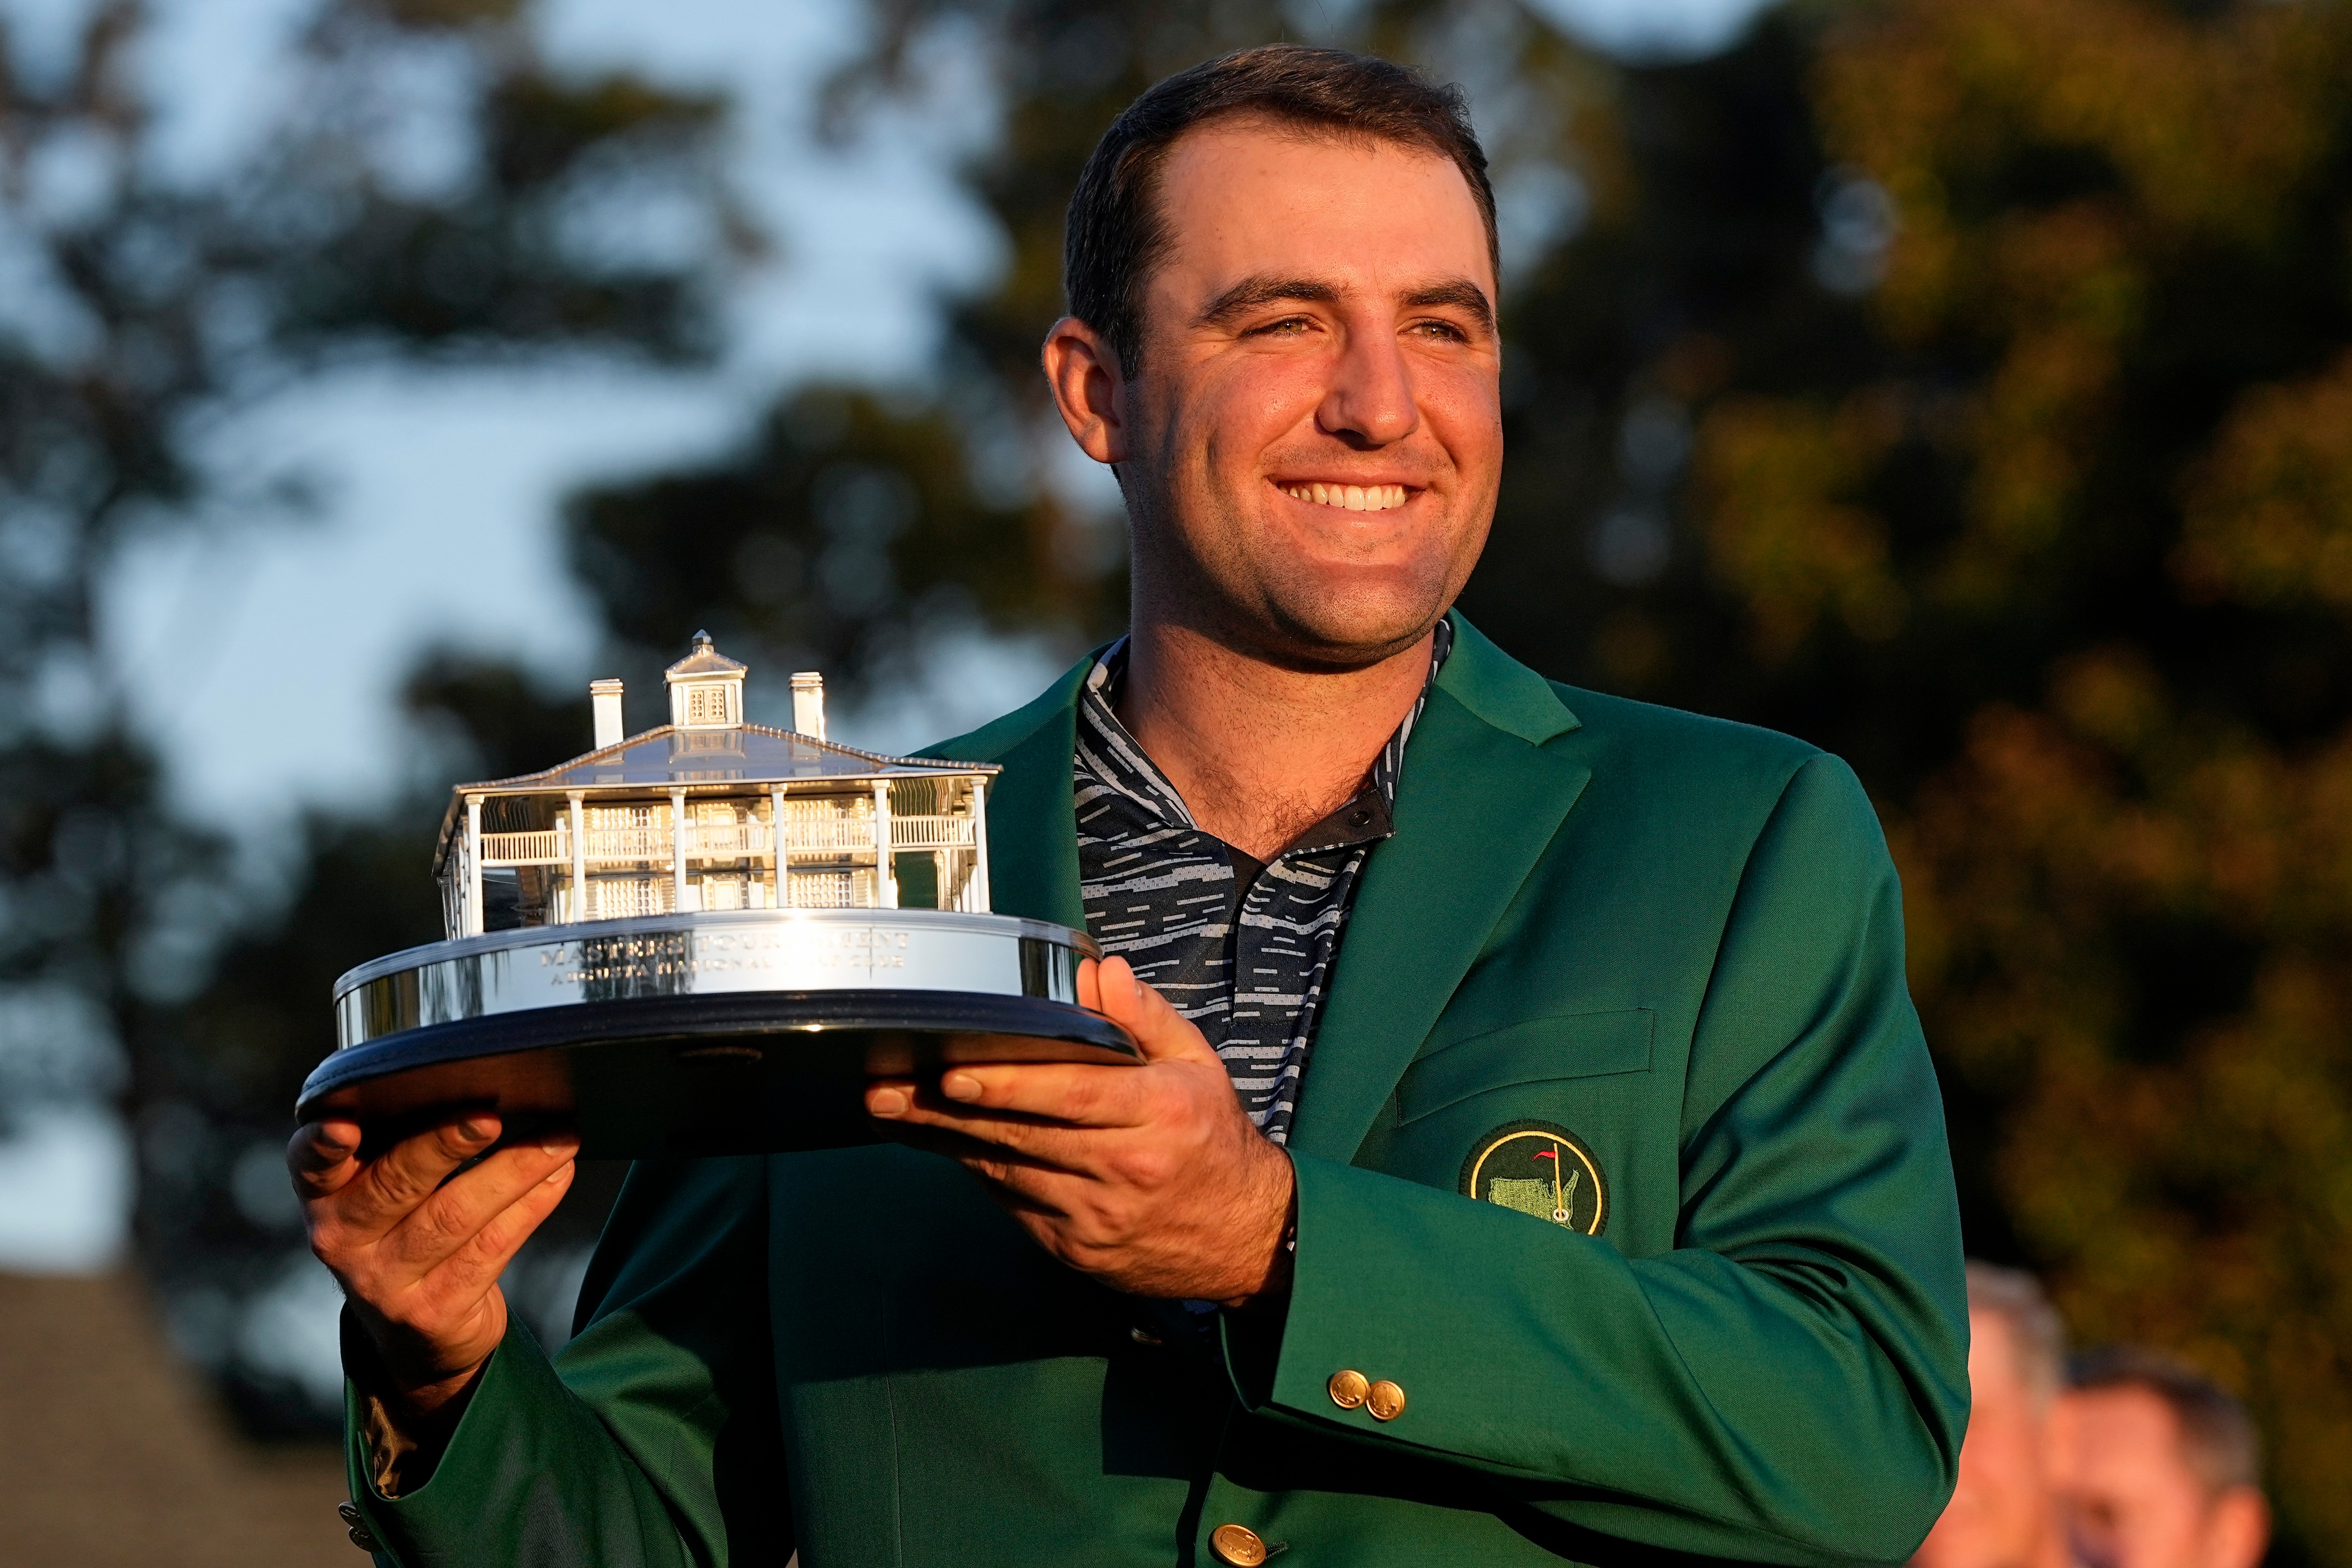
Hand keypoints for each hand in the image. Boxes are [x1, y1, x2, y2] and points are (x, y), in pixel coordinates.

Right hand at [290, 1113, 578, 1414]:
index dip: (322, 1146)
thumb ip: (404, 1140)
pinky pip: (491, 1248)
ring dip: (513, 1170)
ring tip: (560, 1138)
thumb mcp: (384, 1187)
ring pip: (454, 1216)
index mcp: (325, 1195)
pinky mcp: (435, 1310)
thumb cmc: (405, 1227)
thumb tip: (479, 1078)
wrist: (417, 1332)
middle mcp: (344, 1239)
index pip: (311, 1165)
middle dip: (444, 1144)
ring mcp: (386, 1281)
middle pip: (396, 1183)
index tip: (342, 1126)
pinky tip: (558, 1174)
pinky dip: (531, 1205)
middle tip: (489, 1116)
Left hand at [864, 956, 1294, 1303]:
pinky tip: (944, 1142)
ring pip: (1006, 1171)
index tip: (955, 1073)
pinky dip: (977, 1170)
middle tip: (889, 1089)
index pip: (1074, 1094)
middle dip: (948, 1111)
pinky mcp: (1074, 1248)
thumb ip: (1147, 1018)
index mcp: (1159, 1113)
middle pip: (1023, 1134)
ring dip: (947, 1139)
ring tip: (894, 1108)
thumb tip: (1102, 974)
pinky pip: (1013, 1203)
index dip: (1010, 1085)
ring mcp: (1096, 1215)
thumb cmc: (1214, 1141)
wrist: (1245, 1238)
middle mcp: (1124, 1167)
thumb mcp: (1199, 1066)